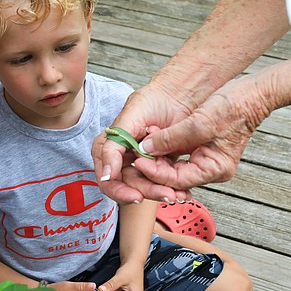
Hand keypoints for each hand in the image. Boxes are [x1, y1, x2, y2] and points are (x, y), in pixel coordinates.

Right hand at [93, 81, 193, 203]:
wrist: (179, 94)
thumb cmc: (152, 100)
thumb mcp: (129, 120)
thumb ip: (113, 147)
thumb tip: (107, 176)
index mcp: (111, 148)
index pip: (109, 178)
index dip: (120, 190)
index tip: (136, 196)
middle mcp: (125, 158)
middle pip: (130, 185)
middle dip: (148, 191)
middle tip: (165, 194)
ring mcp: (144, 163)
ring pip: (148, 186)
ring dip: (162, 192)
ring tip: (178, 195)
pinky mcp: (162, 165)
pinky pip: (164, 182)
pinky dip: (173, 187)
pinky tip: (183, 191)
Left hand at [98, 75, 272, 201]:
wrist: (253, 95)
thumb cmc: (233, 108)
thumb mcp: (199, 122)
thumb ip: (171, 137)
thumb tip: (145, 148)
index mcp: (215, 169)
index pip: (177, 179)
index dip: (155, 171)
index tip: (138, 160)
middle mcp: (210, 170)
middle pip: (173, 178)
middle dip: (152, 168)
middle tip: (132, 157)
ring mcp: (205, 161)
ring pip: (172, 168)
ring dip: (155, 158)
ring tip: (139, 148)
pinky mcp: (200, 151)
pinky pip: (177, 157)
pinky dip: (163, 150)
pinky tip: (150, 142)